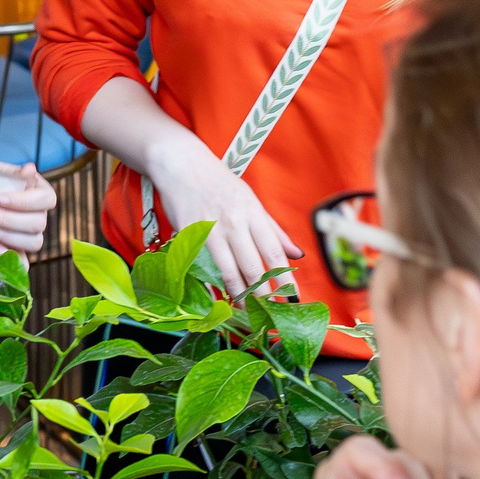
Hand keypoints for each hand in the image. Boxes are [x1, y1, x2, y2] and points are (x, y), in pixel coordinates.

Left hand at [0, 151, 55, 256]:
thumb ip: (12, 172)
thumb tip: (30, 169)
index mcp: (39, 192)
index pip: (46, 199)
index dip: (25, 202)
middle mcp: (39, 214)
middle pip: (38, 223)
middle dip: (7, 220)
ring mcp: (29, 234)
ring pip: (33, 242)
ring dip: (6, 236)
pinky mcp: (16, 250)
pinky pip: (23, 262)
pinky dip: (10, 258)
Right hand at [141, 131, 300, 298]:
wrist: (182, 165)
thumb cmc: (219, 183)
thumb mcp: (251, 200)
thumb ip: (273, 229)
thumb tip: (297, 254)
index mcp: (252, 214)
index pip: (274, 252)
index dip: (285, 279)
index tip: (293, 299)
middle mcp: (233, 223)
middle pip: (252, 267)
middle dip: (264, 294)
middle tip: (270, 314)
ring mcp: (210, 230)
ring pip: (228, 271)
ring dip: (240, 295)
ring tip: (248, 310)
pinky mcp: (188, 236)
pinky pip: (202, 268)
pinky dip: (212, 286)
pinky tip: (219, 299)